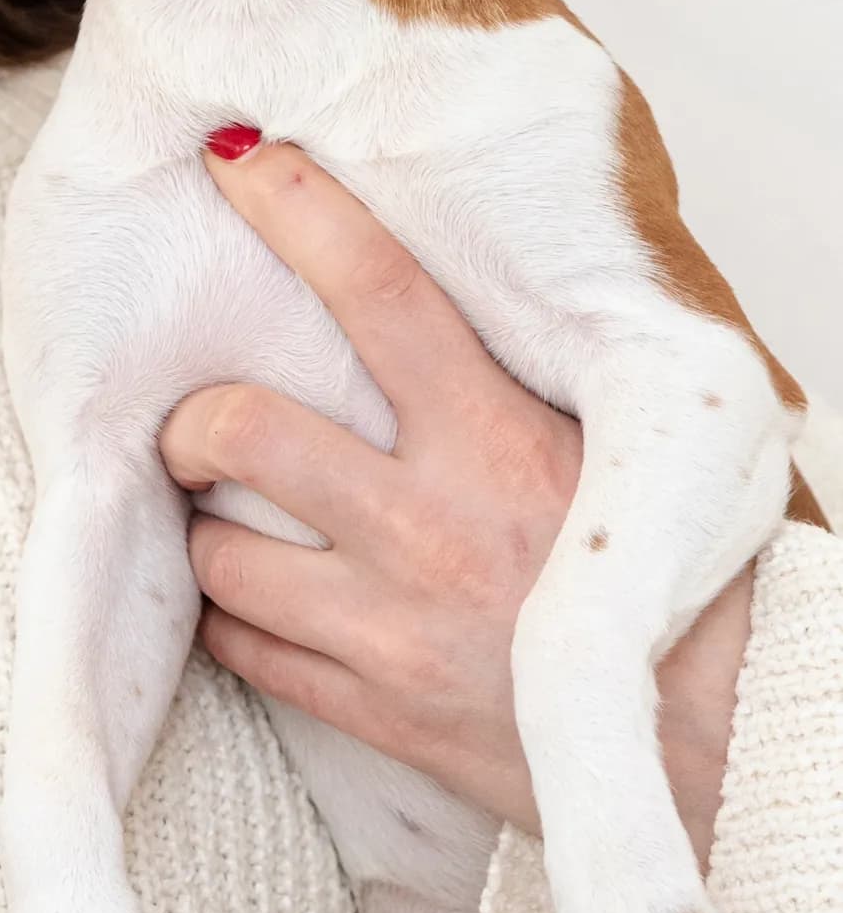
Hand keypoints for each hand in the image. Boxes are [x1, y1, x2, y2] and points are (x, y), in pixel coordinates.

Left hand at [155, 142, 752, 862]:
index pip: (381, 290)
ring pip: (219, 551)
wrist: (720, 748)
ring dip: (207, 531)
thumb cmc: (669, 590)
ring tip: (231, 522)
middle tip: (192, 424)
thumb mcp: (606, 457)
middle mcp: (434, 523)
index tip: (238, 165)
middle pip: (244, 428)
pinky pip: (243, 652)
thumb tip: (417, 300)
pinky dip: (232, 624)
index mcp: (503, 437)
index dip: (297, 212)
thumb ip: (507, 389)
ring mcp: (394, 625)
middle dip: (191, 421)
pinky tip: (260, 606)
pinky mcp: (375, 711)